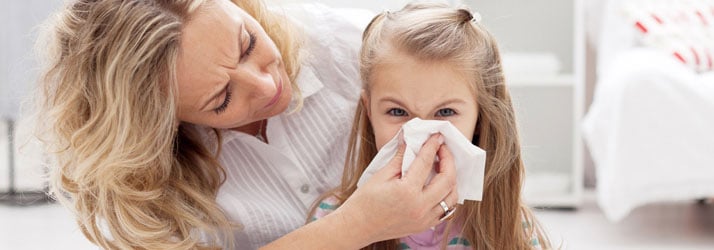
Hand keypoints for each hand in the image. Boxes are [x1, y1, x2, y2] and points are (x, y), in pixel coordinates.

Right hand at [338, 133, 457, 243]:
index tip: (437, 137)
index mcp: (407, 192)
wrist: (358, 226)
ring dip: (452, 179)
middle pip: (447, 179)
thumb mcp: (381, 175)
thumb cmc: (365, 201)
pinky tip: (441, 185)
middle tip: (442, 149)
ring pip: (452, 197)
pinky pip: (446, 210)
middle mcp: (420, 207)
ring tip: (444, 167)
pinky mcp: (425, 225)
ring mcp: (424, 219)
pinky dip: (448, 196)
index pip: (426, 163)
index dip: (432, 146)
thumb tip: (409, 139)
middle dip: (448, 160)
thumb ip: (400, 157)